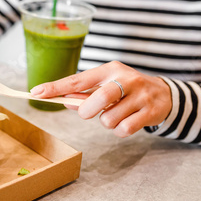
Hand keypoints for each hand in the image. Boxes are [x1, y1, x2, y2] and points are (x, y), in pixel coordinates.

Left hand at [30, 61, 171, 137]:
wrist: (165, 94)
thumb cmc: (127, 90)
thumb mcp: (106, 86)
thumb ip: (85, 94)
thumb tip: (63, 101)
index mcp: (109, 70)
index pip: (77, 80)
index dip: (56, 87)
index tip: (36, 92)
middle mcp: (125, 79)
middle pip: (97, 99)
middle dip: (88, 111)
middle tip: (91, 112)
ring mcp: (140, 95)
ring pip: (109, 119)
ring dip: (107, 123)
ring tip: (117, 115)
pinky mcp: (150, 111)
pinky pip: (124, 129)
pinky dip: (121, 131)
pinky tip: (128, 121)